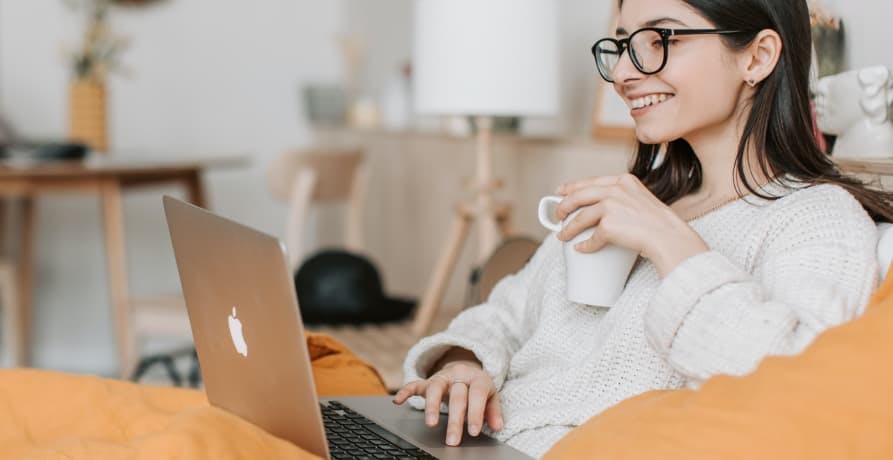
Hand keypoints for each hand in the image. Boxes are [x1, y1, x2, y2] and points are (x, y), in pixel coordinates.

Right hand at [392, 360, 503, 446]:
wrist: (465, 368)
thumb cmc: (478, 387)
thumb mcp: (490, 396)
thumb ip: (493, 411)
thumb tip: (498, 426)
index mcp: (477, 379)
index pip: (477, 395)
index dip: (476, 413)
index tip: (474, 432)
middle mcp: (458, 376)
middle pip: (456, 396)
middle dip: (455, 420)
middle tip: (453, 440)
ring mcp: (442, 377)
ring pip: (435, 388)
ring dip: (432, 406)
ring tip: (431, 424)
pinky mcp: (428, 381)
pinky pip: (415, 384)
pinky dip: (405, 391)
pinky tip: (398, 401)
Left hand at [554, 173, 708, 276]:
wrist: (670, 237)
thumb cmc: (660, 224)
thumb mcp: (642, 200)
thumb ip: (624, 198)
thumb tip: (601, 210)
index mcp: (624, 181)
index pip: (591, 181)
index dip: (572, 186)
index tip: (560, 191)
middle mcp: (616, 190)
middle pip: (579, 195)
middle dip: (563, 206)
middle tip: (557, 215)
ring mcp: (611, 206)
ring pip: (580, 217)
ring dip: (568, 228)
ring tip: (562, 236)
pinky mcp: (609, 225)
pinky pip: (591, 237)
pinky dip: (585, 245)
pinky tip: (581, 248)